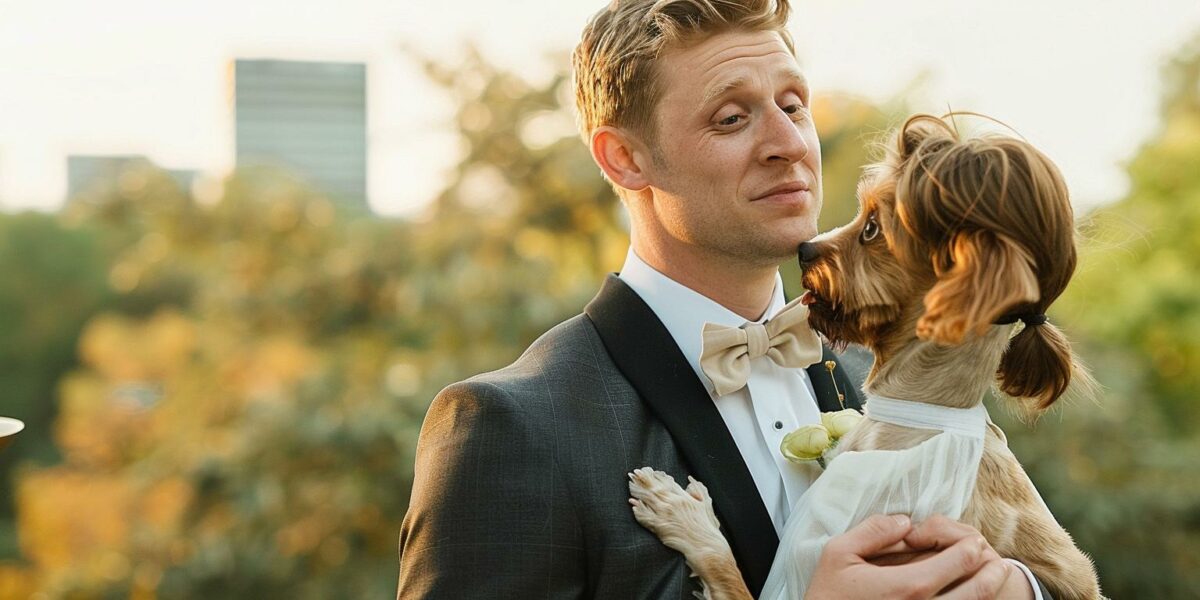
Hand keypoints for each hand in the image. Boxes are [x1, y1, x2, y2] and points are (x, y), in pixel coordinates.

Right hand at [805, 514, 1014, 599]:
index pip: (959, 560)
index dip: (969, 546)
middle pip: (978, 589)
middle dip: (990, 570)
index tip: (971, 539)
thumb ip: (873, 531)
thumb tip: (903, 522)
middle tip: (994, 559)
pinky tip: (969, 598)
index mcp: (908, 587)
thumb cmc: (827, 597)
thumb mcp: (838, 554)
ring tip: (994, 577)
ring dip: (987, 591)